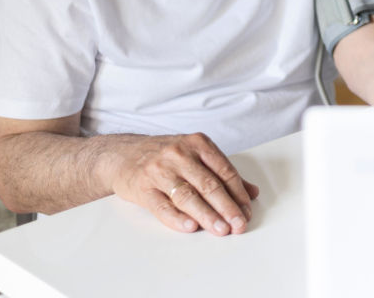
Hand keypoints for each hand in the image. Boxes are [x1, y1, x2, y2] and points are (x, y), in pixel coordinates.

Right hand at [107, 132, 258, 235]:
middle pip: (208, 184)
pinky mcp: (142, 187)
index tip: (247, 212)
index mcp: (198, 144)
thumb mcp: (196, 155)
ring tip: (221, 229)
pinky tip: (190, 226)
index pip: (224, 171)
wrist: (122, 154)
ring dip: (207, 215)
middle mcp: (179, 154)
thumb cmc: (165, 156)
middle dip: (227, 207)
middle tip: (239, 224)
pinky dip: (176, 217)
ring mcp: (159, 170)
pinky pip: (161, 205)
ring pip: (187, 195)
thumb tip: (252, 192)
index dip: (238, 194)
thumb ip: (223, 173)